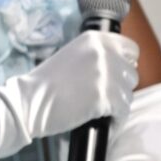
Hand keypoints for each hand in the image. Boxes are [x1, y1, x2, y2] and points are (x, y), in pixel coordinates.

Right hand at [5, 30, 138, 139]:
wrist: (30, 100)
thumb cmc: (46, 82)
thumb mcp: (72, 55)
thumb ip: (96, 56)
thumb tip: (119, 67)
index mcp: (95, 39)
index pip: (130, 49)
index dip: (126, 64)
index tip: (118, 74)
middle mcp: (104, 53)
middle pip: (131, 74)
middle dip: (120, 87)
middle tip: (104, 97)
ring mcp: (106, 76)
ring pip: (128, 95)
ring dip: (118, 105)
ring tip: (101, 111)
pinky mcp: (106, 98)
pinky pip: (122, 112)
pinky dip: (115, 120)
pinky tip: (104, 121)